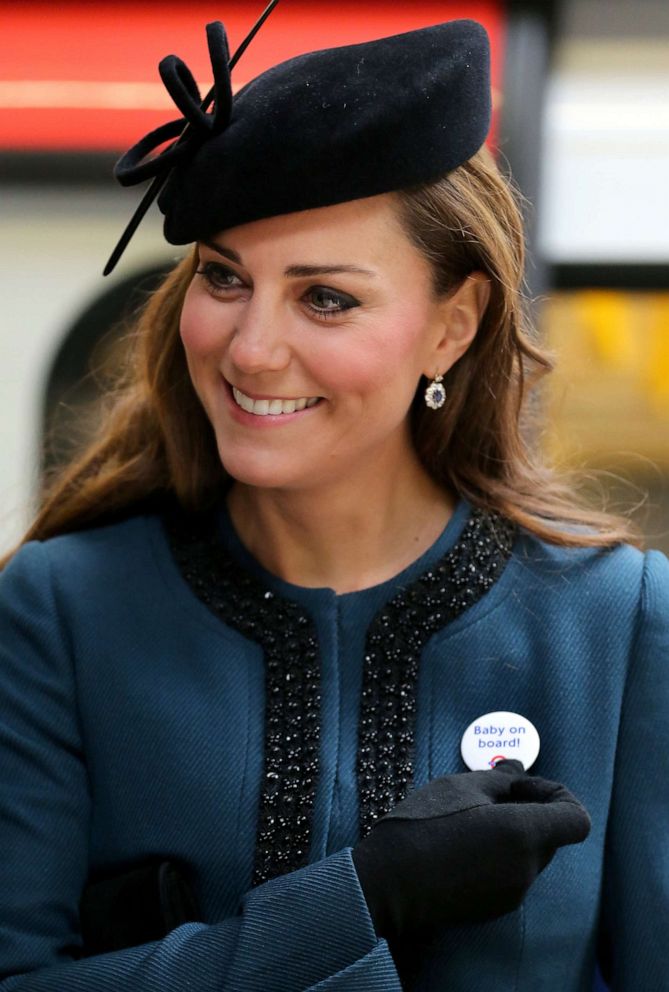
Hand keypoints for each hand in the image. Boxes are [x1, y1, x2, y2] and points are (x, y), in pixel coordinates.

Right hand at [352, 760, 589, 945]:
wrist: (386, 884)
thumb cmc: (421, 827)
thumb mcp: (459, 786)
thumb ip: (500, 778)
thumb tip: (519, 770)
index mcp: (523, 835)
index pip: (576, 819)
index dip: (556, 794)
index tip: (519, 786)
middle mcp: (526, 869)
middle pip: (552, 835)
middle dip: (530, 810)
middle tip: (488, 795)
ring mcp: (512, 893)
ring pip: (530, 854)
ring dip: (513, 833)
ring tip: (469, 819)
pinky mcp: (495, 907)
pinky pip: (512, 873)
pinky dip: (500, 854)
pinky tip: (462, 845)